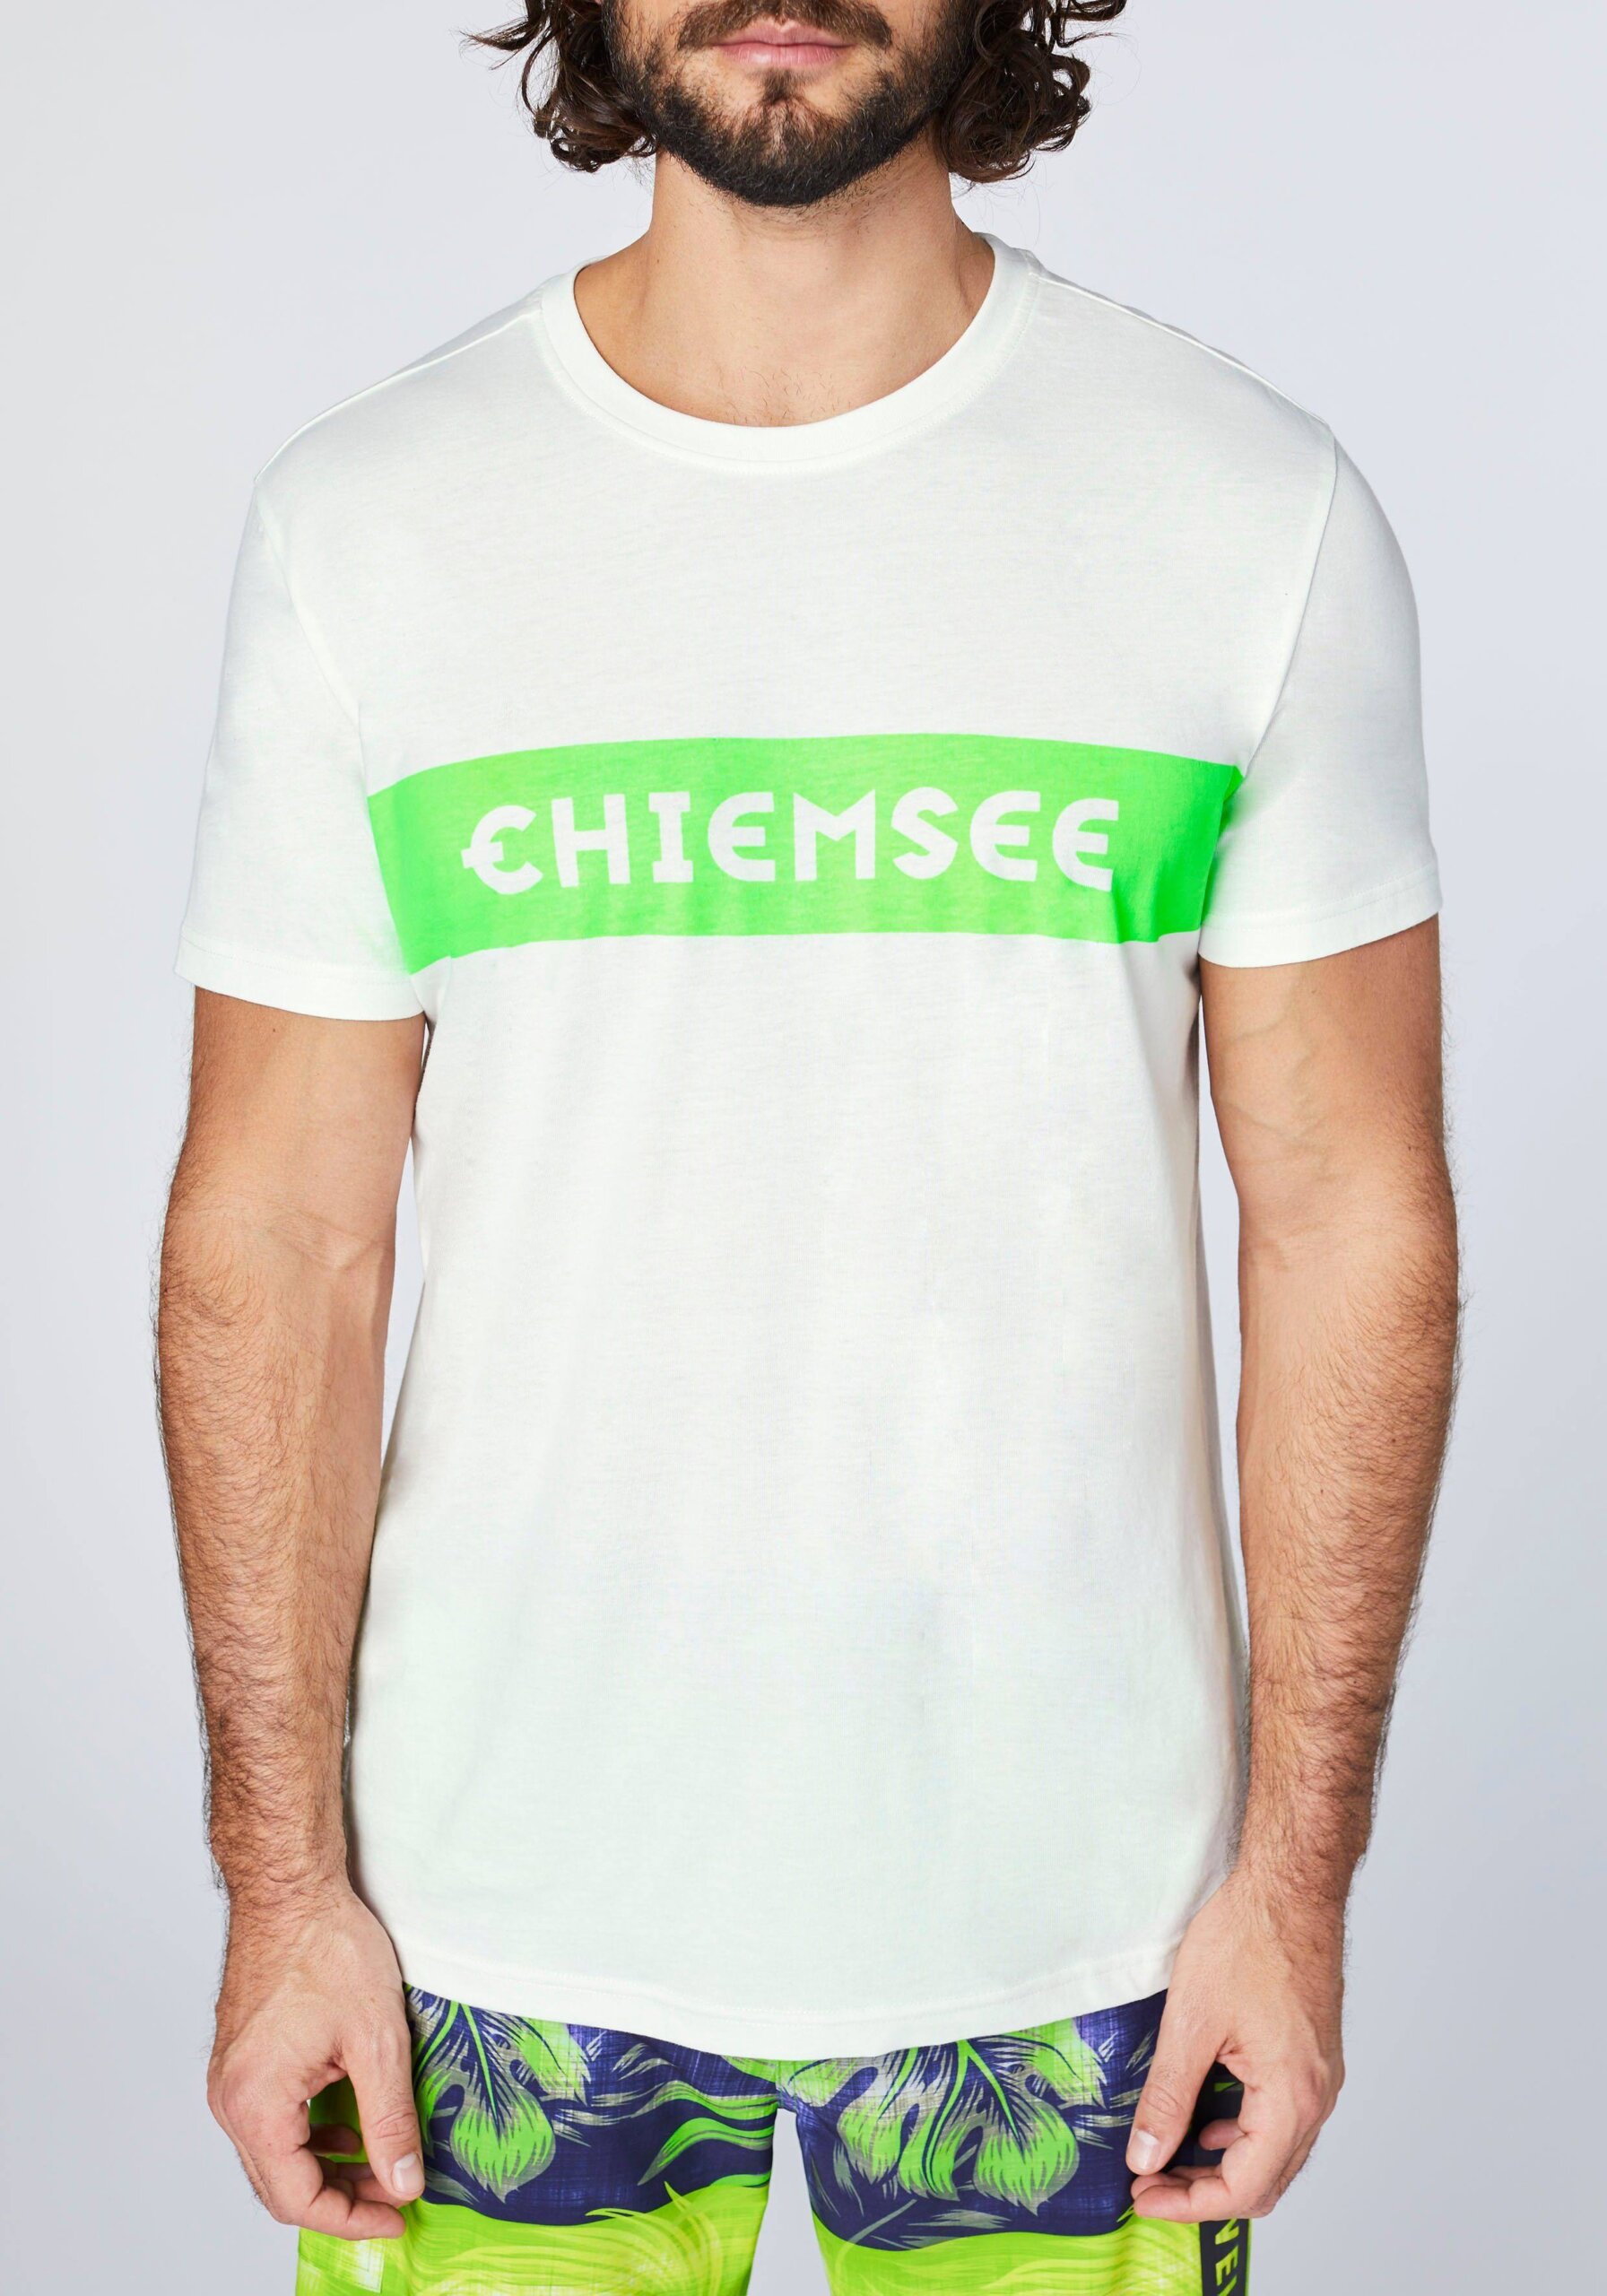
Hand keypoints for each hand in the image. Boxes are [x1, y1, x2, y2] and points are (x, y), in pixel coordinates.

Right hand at [208, 1884, 424, 2239]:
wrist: (290, 1889)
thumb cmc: (326, 1949)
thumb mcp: (377, 2041)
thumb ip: (390, 2120)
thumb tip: (403, 2182)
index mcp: (257, 2105)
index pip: (298, 2199)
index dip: (352, 2218)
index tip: (397, 2216)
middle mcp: (230, 2100)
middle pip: (281, 2185)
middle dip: (342, 2198)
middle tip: (396, 2193)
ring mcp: (230, 2080)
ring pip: (276, 2155)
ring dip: (327, 2167)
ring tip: (382, 2161)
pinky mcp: (241, 2060)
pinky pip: (271, 2122)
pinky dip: (310, 2136)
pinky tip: (350, 2123)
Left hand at [1125, 1868, 1343, 2221]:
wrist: (1290, 1886)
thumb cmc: (1248, 1940)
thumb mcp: (1190, 2023)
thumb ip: (1167, 2098)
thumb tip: (1146, 2156)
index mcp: (1291, 2098)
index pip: (1243, 2188)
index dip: (1187, 2203)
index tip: (1143, 2196)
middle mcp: (1317, 2097)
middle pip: (1264, 2181)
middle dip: (1204, 2192)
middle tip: (1150, 2183)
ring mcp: (1321, 2078)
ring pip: (1276, 2153)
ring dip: (1224, 2164)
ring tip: (1168, 2155)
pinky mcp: (1313, 2057)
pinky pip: (1283, 2119)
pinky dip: (1243, 2133)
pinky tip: (1206, 2118)